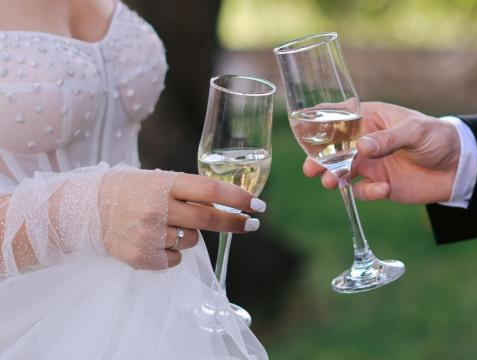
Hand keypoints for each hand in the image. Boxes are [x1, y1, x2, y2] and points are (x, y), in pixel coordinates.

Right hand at [100, 171, 265, 269]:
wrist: (87, 211)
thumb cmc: (131, 192)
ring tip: (163, 226)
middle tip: (251, 224)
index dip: (237, 198)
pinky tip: (152, 240)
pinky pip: (175, 259)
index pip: (209, 190)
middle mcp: (158, 208)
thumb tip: (228, 204)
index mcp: (164, 184)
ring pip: (192, 240)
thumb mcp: (158, 181)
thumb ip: (188, 191)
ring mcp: (150, 234)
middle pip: (208, 218)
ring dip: (188, 235)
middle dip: (234, 223)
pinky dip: (171, 252)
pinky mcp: (143, 257)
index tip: (258, 204)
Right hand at [303, 101, 459, 203]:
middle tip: (310, 168)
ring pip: (341, 171)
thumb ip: (389, 139)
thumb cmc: (438, 137)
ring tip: (330, 182)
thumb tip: (361, 147)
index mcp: (372, 119)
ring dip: (333, 177)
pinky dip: (368, 193)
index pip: (340, 116)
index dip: (319, 120)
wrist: (459, 168)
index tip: (301, 126)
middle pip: (333, 148)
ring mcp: (371, 164)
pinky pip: (363, 191)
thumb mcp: (415, 132)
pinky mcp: (379, 184)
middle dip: (318, 158)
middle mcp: (366, 141)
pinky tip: (383, 190)